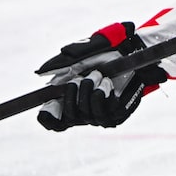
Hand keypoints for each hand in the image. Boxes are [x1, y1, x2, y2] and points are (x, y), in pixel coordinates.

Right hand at [35, 22, 167, 130]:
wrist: (132, 52)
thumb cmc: (105, 53)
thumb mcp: (81, 54)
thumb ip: (62, 64)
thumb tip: (42, 75)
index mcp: (71, 101)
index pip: (54, 122)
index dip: (49, 117)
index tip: (48, 105)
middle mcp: (85, 112)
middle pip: (70, 117)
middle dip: (72, 94)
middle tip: (82, 77)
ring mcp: (102, 115)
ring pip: (88, 114)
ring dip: (89, 91)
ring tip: (98, 75)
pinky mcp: (119, 113)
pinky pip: (108, 109)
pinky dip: (104, 93)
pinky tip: (108, 83)